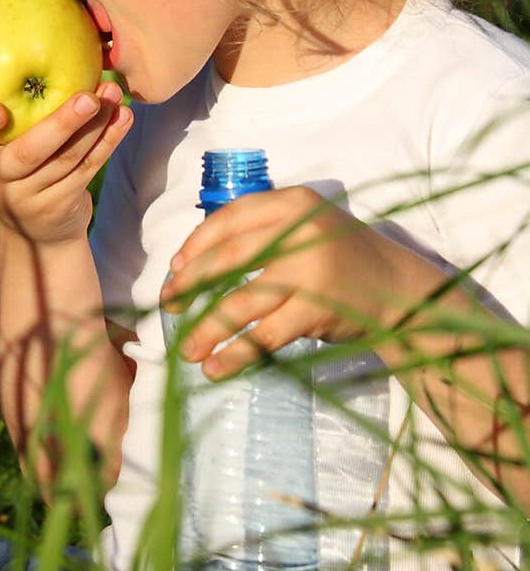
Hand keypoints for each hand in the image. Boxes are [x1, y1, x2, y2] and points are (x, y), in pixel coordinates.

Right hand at [0, 79, 132, 244]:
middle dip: (60, 125)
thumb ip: (1, 98)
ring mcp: (26, 200)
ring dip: (94, 126)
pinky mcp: (58, 207)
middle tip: (88, 97)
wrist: (34, 228)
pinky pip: (87, 169)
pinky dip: (108, 140)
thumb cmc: (10, 158)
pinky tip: (123, 116)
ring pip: (66, 161)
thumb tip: (35, 23)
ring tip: (112, 94)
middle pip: (26, 154)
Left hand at [160, 185, 446, 379]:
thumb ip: (262, 234)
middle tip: (169, 306)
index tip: (175, 268)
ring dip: (207, 328)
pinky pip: (265, 335)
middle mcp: (300, 231)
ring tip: (187, 350)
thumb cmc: (341, 259)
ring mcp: (309, 270)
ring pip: (241, 301)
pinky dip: (237, 354)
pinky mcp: (317, 309)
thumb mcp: (306, 228)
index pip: (231, 219)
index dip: (197, 245)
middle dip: (191, 285)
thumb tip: (192, 265)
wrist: (401, 291)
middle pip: (229, 258)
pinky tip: (217, 368)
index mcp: (293, 203)